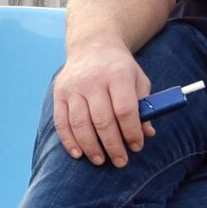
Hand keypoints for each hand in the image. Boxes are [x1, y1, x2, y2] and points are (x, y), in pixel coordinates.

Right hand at [53, 38, 154, 166]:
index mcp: (118, 75)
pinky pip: (61, 122)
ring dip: (91, 147)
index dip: (131, 132)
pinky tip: (79, 153)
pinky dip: (69, 141)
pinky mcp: (59, 93)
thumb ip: (145, 106)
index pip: (124, 109)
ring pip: (80, 124)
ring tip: (101, 160)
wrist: (93, 46)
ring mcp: (73, 87)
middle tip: (121, 161)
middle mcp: (93, 81)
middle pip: (102, 120)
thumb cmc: (120, 68)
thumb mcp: (138, 81)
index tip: (136, 146)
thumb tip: (147, 133)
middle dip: (113, 145)